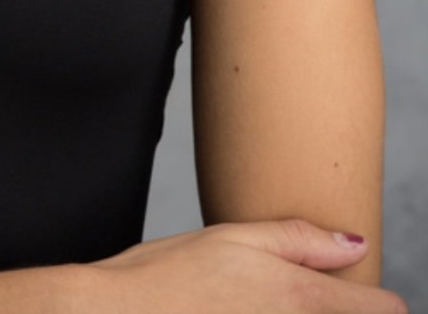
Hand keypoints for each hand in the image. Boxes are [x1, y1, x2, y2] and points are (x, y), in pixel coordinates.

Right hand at [77, 217, 407, 311]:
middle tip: (280, 296)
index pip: (381, 311)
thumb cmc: (162, 279)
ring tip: (253, 306)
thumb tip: (356, 243)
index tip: (355, 293)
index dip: (374, 299)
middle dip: (331, 310)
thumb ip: (300, 240)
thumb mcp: (232, 238)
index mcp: (298, 298)